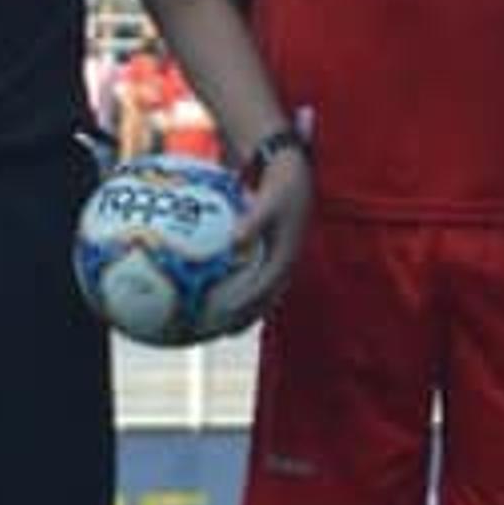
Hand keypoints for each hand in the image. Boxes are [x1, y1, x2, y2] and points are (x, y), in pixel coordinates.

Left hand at [219, 148, 313, 329]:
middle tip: (219, 333)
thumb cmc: (280, 185)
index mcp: (286, 258)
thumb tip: (234, 241)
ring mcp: (277, 260)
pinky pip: (252, 275)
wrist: (293, 172)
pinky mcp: (269, 253)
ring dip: (241, 308)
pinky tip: (211, 286)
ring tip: (214, 323)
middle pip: (263, 300)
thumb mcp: (269, 202)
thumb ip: (253, 223)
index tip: (225, 317)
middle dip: (243, 318)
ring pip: (259, 292)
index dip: (246, 306)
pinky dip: (235, 285)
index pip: (265, 290)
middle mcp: (283, 264)